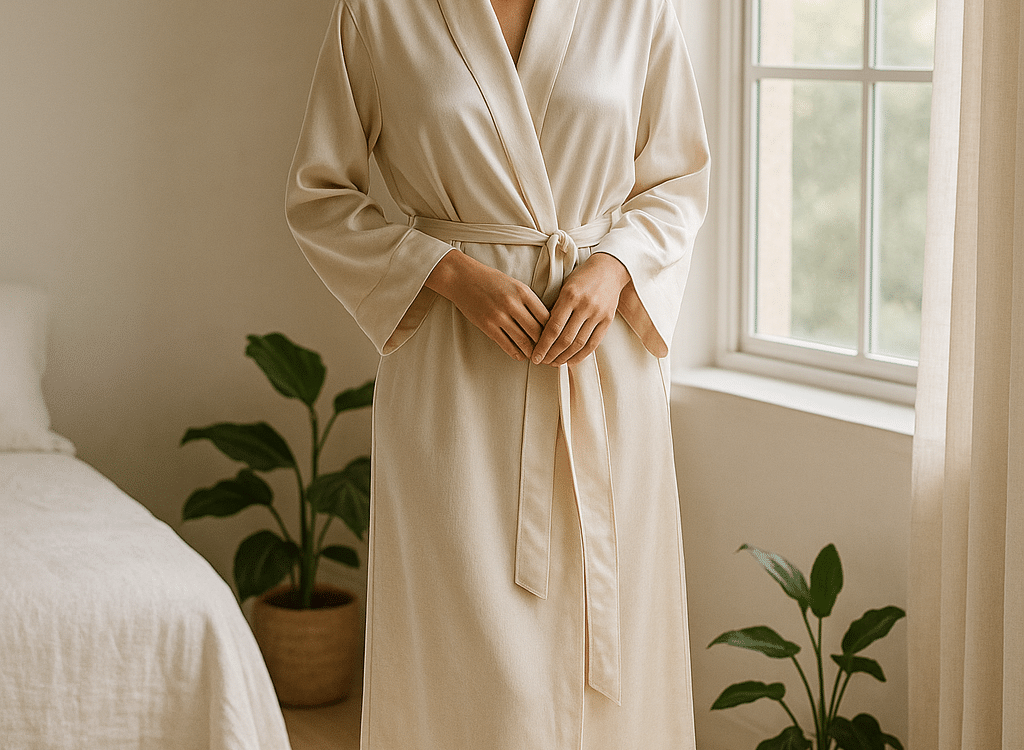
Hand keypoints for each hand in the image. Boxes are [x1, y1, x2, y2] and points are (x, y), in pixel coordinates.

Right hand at [426, 249, 549, 360]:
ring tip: (535, 355)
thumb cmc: (491, 280)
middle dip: (544, 344)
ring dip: (531, 351)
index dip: (552, 330)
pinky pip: (506, 344)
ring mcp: (499, 316)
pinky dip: (516, 353)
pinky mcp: (487, 326)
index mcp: (523, 292)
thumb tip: (545, 322)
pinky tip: (520, 355)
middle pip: (537, 331)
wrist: (462, 278)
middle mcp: (512, 304)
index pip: (546, 317)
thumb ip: (529, 301)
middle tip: (548, 351)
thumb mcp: (515, 284)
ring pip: (523, 341)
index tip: (555, 337)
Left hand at [531, 252, 630, 366]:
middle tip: (542, 362)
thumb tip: (541, 333)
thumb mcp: (565, 287)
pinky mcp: (608, 320)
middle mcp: (585, 305)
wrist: (609, 269)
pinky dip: (581, 355)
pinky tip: (571, 361)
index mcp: (569, 295)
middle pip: (565, 339)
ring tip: (554, 363)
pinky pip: (593, 343)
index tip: (535, 356)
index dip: (542, 345)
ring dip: (565, 358)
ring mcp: (598, 313)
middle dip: (551, 355)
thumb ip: (555, 308)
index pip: (553, 327)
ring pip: (578, 344)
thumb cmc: (582, 277)